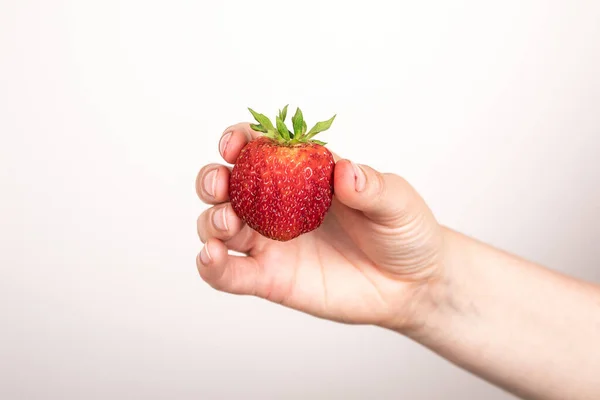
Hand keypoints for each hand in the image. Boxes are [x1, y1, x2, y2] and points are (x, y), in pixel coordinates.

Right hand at [196, 123, 444, 329]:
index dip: (241, 141)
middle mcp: (278, 206)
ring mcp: (270, 243)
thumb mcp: (396, 202)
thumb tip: (344, 170)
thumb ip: (370, 186)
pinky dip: (212, 265)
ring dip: (211, 220)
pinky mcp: (270, 279)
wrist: (413, 285)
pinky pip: (230, 273)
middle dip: (212, 179)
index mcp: (304, 175)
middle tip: (220, 183)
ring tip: (229, 222)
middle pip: (228, 185)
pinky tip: (211, 257)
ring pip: (219, 226)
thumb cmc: (404, 232)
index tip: (236, 144)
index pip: (261, 149)